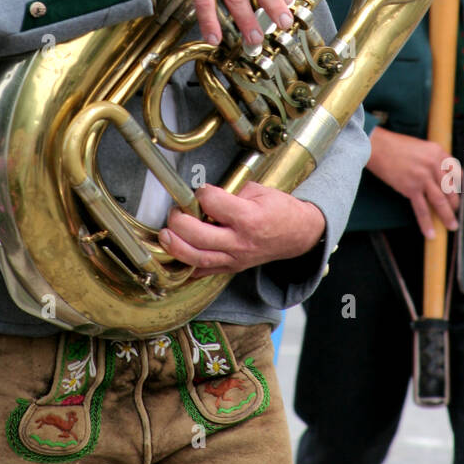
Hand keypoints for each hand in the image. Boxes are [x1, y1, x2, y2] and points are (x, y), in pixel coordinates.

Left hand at [158, 181, 325, 271]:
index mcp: (248, 217)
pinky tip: (176, 255)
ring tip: (165, 235)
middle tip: (174, 212)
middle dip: (179, 222)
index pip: (213, 203)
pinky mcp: (232, 268)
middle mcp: (240, 241)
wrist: (298, 235)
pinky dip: (187, 266)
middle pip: (199, 236)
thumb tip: (205, 194)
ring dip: (175, 247)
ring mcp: (235, 258)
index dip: (202, 193)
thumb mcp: (259, 190)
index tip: (201, 190)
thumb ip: (231, 192)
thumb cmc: (279, 210)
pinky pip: (204, 272)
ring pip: (198, 258)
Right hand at [368, 128, 459, 237]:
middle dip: (454, 204)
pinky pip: (422, 209)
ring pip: (440, 201)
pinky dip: (426, 223)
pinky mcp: (411, 188)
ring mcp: (423, 177)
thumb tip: (440, 178)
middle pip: (451, 190)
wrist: (377, 147)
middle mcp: (434, 164)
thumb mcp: (422, 147)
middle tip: (454, 213)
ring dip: (447, 216)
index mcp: (438, 153)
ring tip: (451, 226)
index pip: (457, 173)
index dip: (459, 187)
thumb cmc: (396, 146)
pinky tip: (431, 233)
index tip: (458, 195)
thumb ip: (433, 160)